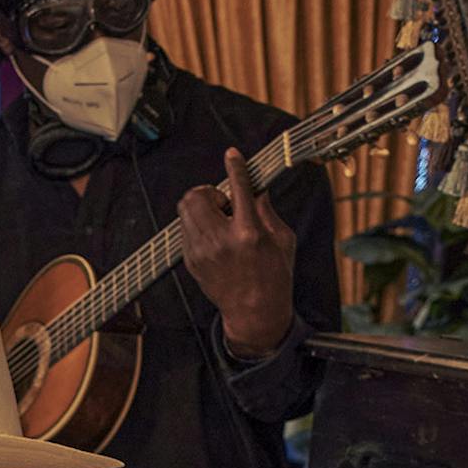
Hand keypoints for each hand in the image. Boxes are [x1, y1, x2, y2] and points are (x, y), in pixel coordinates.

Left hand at [180, 147, 296, 357]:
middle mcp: (221, 241)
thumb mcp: (282, 240)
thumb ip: (267, 211)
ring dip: (201, 207)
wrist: (254, 313)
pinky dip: (197, 225)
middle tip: (224, 204)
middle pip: (197, 196)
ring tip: (219, 221)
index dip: (235, 166)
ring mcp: (201, 252)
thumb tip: (256, 188)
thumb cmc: (274, 276)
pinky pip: (185, 229)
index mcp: (248, 233)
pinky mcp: (191, 261)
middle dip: (209, 192)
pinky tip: (214, 237)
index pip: (238, 188)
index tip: (232, 154)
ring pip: (185, 210)